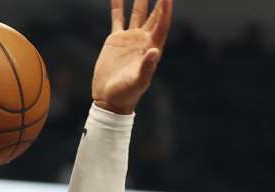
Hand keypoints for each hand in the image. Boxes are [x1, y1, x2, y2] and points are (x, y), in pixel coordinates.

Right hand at [92, 0, 172, 114]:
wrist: (110, 98)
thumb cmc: (127, 93)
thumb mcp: (138, 81)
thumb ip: (147, 67)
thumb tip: (155, 51)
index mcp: (152, 47)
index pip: (162, 23)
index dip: (165, 8)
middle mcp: (144, 39)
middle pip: (153, 13)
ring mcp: (130, 38)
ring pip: (137, 12)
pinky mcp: (116, 39)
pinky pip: (118, 18)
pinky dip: (117, 6)